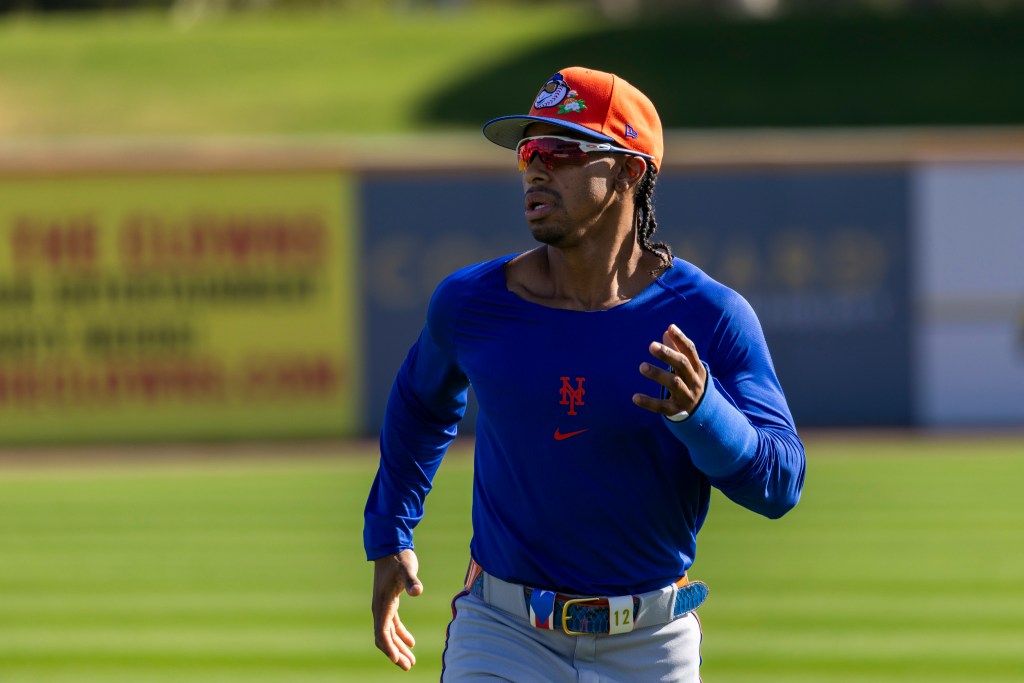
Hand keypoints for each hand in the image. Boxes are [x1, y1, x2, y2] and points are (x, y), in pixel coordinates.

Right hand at [371, 549, 423, 669]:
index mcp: (382, 604)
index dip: (389, 648)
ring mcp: (384, 606)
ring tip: (410, 661)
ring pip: (389, 633)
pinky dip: (401, 635)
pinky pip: (393, 624)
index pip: (383, 632)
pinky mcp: (390, 602)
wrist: (390, 546)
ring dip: (399, 647)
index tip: (397, 660)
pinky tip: (411, 642)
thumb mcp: (407, 568)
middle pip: (385, 638)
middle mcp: (379, 608)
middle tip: (408, 667)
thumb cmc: (399, 558)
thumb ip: (411, 581)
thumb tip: (417, 591)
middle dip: (395, 654)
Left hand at [633, 324, 706, 417]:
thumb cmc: (690, 381)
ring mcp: (686, 396)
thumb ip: (677, 349)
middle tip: (651, 346)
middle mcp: (694, 381)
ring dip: (658, 374)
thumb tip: (667, 330)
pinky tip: (635, 397)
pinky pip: (662, 406)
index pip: (690, 350)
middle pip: (682, 365)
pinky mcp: (676, 410)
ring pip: (674, 383)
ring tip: (642, 366)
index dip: (681, 339)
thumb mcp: (688, 367)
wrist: (702, 411)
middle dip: (668, 355)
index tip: (670, 327)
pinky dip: (649, 402)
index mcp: (697, 368)